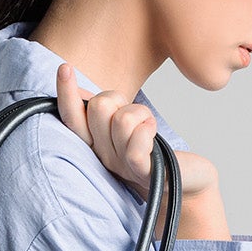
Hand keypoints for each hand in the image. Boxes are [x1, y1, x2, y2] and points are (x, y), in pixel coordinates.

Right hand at [55, 63, 225, 239]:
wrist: (186, 183)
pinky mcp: (143, 170)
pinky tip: (154, 138)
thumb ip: (104, 113)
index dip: (65, 93)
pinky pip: (137, 139)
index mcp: (96, 144)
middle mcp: (103, 155)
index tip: (65, 67)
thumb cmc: (155, 152)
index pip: (71, 118)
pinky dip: (148, 128)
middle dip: (120, 100)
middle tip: (135, 116)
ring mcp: (122, 165)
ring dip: (141, 115)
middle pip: (99, 106)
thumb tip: (80, 89)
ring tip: (149, 129)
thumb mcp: (124, 129)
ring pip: (121, 119)